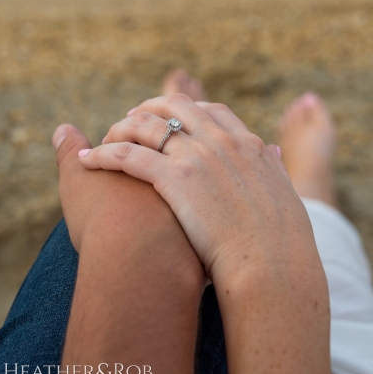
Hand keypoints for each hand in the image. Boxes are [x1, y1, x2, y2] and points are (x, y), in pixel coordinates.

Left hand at [78, 94, 322, 285]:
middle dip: (149, 108)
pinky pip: (128, 155)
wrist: (272, 267)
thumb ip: (275, 166)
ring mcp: (197, 157)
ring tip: (105, 139)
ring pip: (146, 125)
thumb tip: (275, 152)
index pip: (210, 110)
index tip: (170, 118)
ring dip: (120, 128)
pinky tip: (88, 161)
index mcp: (247, 143)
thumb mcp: (285, 191)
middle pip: (174, 107)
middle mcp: (220, 141)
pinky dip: (103, 154)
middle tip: (131, 119)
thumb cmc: (281, 241)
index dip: (185, 110)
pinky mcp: (175, 178)